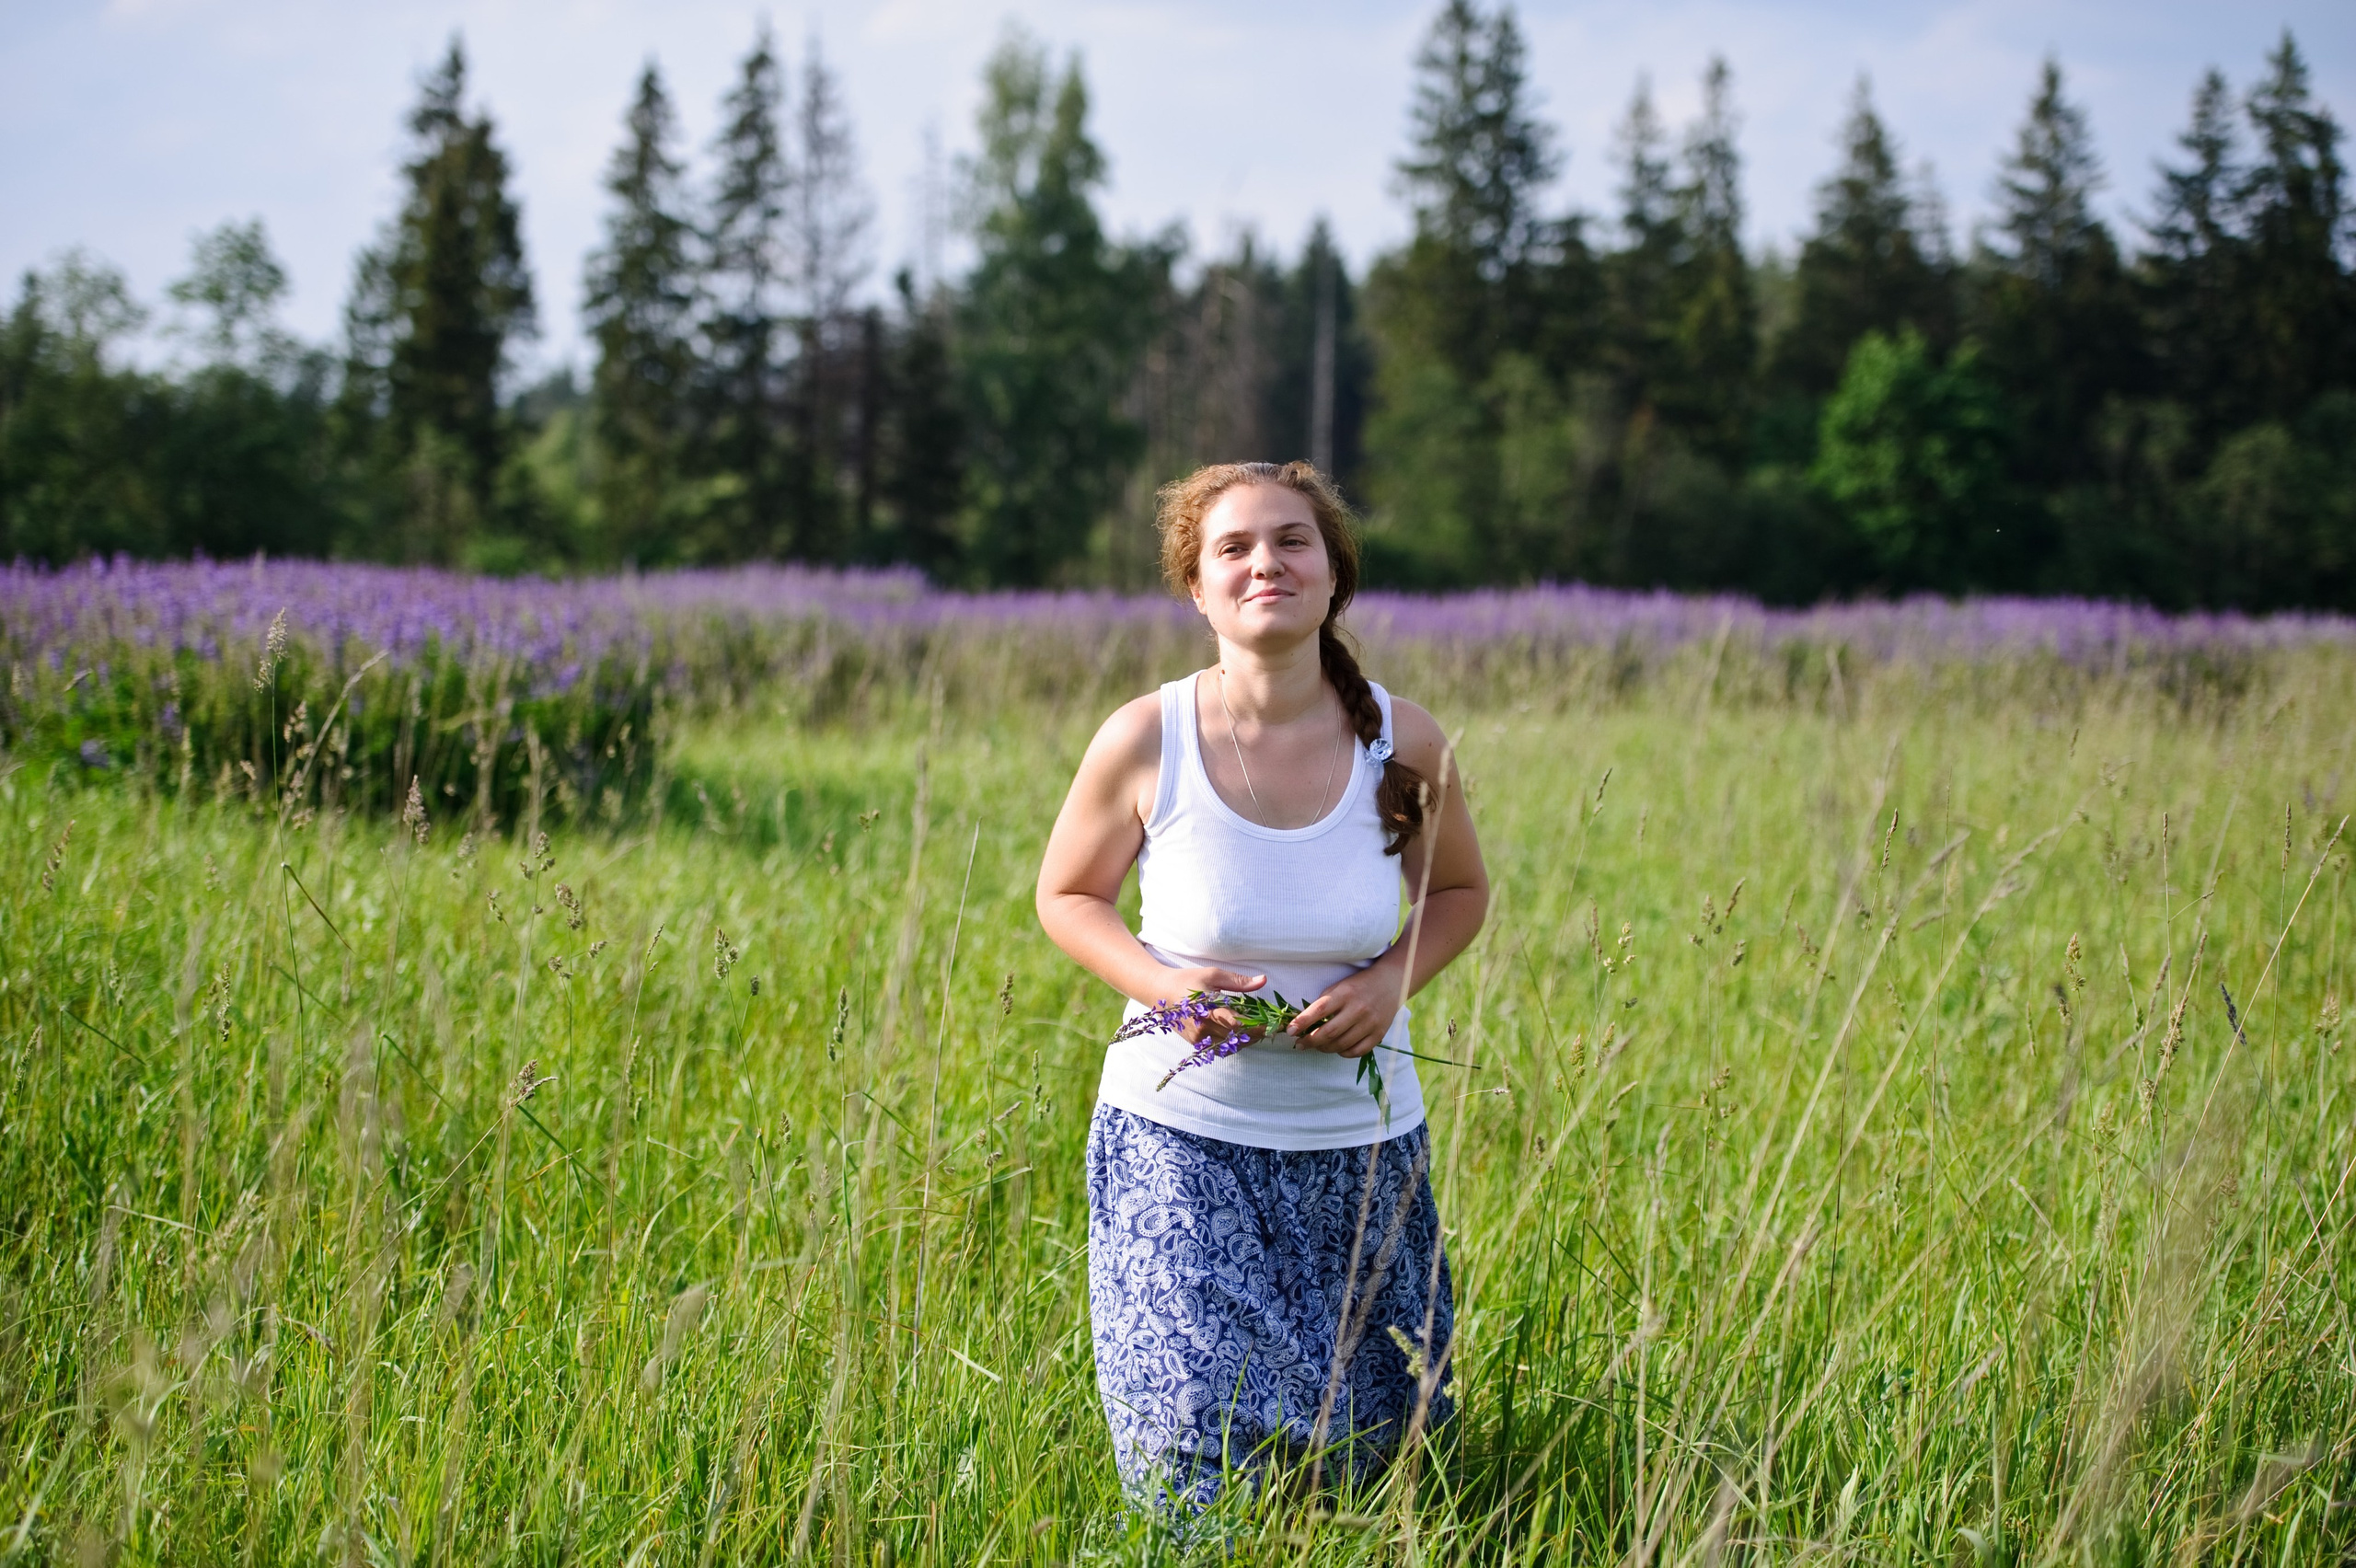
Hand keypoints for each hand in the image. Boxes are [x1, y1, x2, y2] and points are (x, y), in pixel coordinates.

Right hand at [1153, 966, 1268, 1047]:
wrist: (1159, 992)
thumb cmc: (1187, 980)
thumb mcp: (1213, 975)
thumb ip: (1238, 981)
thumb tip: (1263, 980)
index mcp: (1207, 1010)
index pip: (1238, 1024)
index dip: (1258, 1025)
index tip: (1271, 1022)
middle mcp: (1202, 1028)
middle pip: (1237, 1037)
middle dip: (1256, 1033)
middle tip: (1270, 1025)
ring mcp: (1198, 1039)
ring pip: (1230, 1046)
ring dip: (1247, 1040)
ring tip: (1258, 1029)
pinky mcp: (1196, 1044)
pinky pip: (1220, 1049)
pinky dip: (1234, 1044)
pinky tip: (1241, 1034)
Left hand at [1286, 966, 1400, 1058]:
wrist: (1391, 983)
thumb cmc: (1358, 985)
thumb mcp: (1339, 987)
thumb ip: (1323, 1002)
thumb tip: (1302, 1022)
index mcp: (1345, 993)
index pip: (1320, 1009)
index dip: (1302, 1022)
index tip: (1290, 1031)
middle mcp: (1358, 1008)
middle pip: (1330, 1032)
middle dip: (1310, 1041)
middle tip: (1299, 1044)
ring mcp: (1370, 1023)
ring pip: (1342, 1044)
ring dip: (1324, 1048)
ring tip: (1316, 1046)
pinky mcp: (1379, 1034)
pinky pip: (1357, 1051)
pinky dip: (1343, 1053)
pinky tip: (1336, 1048)